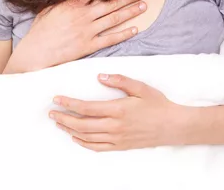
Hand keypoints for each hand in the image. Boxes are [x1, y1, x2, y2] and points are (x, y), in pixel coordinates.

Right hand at [4, 0, 147, 72]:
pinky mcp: (89, 45)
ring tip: (143, 6)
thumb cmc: (40, 30)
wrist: (36, 52)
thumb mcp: (49, 7)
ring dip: (130, 12)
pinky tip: (134, 29)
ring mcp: (88, 30)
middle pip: (111, 3)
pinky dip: (123, 34)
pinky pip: (110, 39)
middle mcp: (84, 15)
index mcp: (74, 3)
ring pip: (114, 18)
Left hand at [49, 74, 186, 150]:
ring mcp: (116, 138)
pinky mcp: (120, 146)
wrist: (172, 126)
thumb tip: (101, 77)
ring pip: (86, 137)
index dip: (69, 104)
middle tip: (51, 113)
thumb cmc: (158, 104)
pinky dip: (83, 143)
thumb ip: (120, 80)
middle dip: (64, 118)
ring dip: (70, 130)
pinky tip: (76, 138)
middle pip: (82, 124)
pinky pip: (97, 147)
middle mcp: (114, 126)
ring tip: (59, 123)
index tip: (57, 99)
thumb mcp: (141, 87)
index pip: (86, 108)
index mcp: (118, 109)